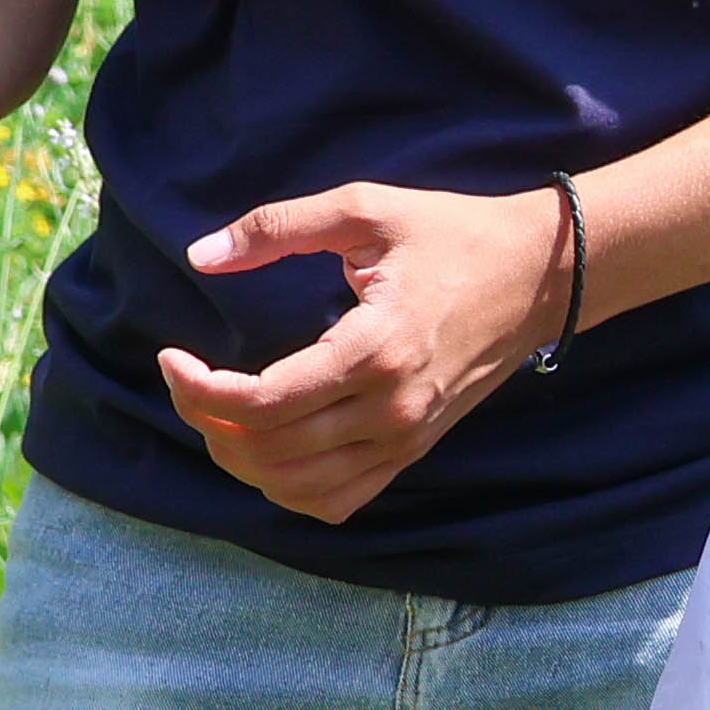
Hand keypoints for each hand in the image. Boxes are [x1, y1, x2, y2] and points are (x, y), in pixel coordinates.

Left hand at [157, 180, 572, 525]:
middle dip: (205, 419)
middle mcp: (390, 411)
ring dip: (239, 458)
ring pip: (295, 489)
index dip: (198, 388)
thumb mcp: (365, 209)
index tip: (171, 355)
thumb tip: (202, 254)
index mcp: (374, 351)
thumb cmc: (451, 234)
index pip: (262, 403)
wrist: (538, 275)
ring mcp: (405, 440)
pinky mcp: (413, 451)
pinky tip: (268, 446)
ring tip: (218, 409)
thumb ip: (278, 226)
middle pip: (267, 451)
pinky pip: (336, 501)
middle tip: (186, 377)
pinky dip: (287, 488)